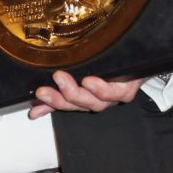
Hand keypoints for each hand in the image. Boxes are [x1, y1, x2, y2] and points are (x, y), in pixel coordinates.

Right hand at [28, 70, 143, 118]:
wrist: (138, 64)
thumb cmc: (109, 73)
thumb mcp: (79, 79)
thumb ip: (57, 95)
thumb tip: (34, 108)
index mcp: (85, 99)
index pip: (65, 105)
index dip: (50, 104)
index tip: (37, 96)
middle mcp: (99, 100)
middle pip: (79, 104)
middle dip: (60, 97)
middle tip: (45, 89)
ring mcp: (113, 95)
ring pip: (95, 101)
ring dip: (77, 93)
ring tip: (62, 79)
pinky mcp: (128, 88)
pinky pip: (116, 92)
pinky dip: (102, 89)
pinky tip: (90, 81)